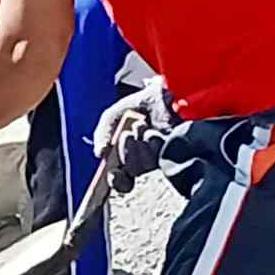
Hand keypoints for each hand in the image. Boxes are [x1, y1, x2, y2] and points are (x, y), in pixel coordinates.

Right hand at [94, 77, 175, 193]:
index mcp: (128, 158)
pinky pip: (158, 157)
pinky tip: (157, 132)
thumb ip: (102, 133)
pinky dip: (153, 142)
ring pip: (144, 166)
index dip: (117, 180)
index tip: (115, 173)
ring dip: (140, 144)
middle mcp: (145, 162)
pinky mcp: (175, 155)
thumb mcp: (113, 116)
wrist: (167, 93)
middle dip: (126, 150)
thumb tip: (100, 153)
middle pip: (131, 171)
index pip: (121, 180)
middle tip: (130, 133)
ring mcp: (161, 160)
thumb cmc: (141, 105)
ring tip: (145, 127)